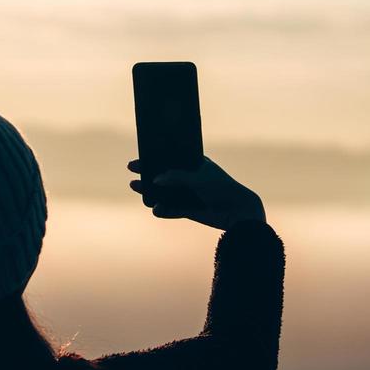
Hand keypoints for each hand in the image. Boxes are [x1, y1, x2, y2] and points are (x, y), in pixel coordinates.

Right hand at [127, 156, 265, 229]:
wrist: (237, 211)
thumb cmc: (221, 188)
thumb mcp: (198, 178)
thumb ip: (176, 177)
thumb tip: (156, 179)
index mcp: (195, 164)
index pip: (171, 159)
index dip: (155, 158)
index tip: (139, 158)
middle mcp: (190, 179)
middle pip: (164, 176)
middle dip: (148, 174)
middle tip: (132, 172)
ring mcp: (189, 194)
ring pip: (165, 193)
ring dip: (151, 191)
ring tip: (136, 188)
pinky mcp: (189, 210)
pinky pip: (172, 209)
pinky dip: (163, 210)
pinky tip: (155, 209)